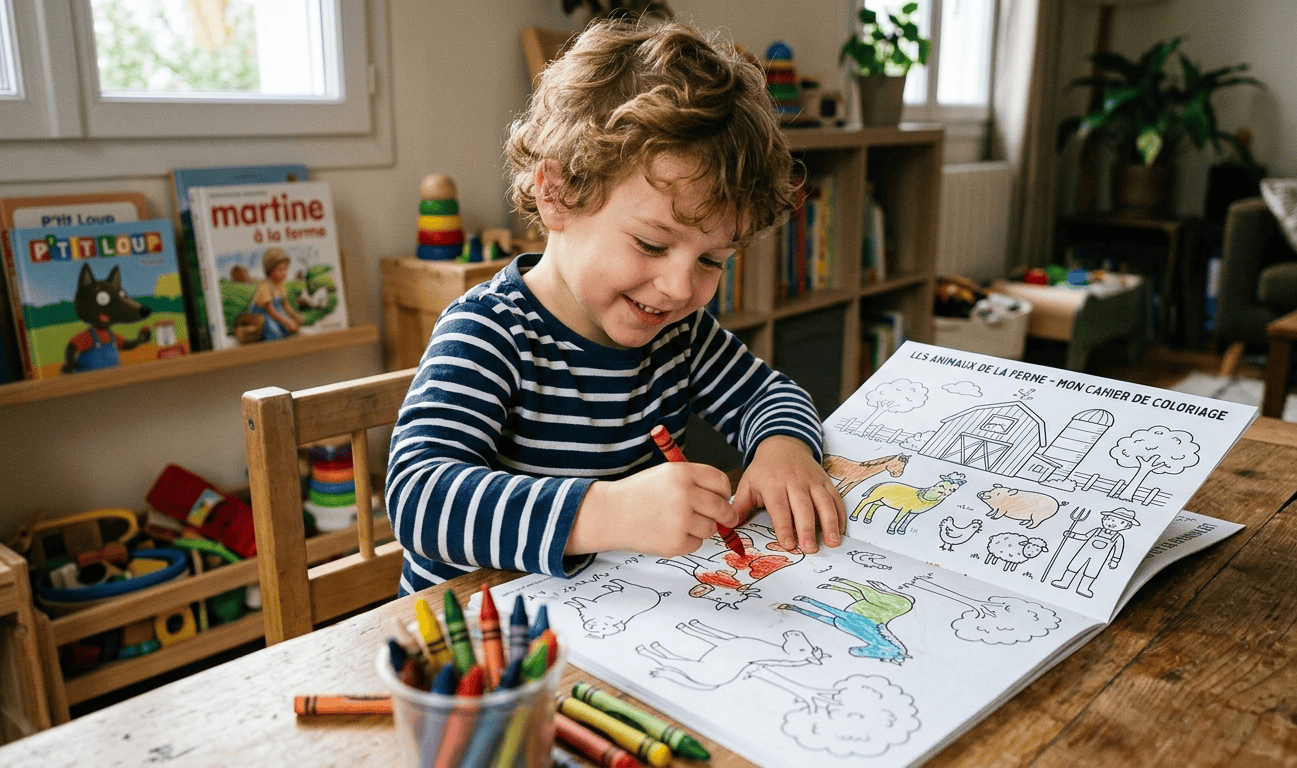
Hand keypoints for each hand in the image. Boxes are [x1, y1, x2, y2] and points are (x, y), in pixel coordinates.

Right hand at [566, 462, 739, 556]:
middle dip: (726, 515)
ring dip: (702, 528)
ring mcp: (680, 520)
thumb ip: (695, 483)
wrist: (610, 514)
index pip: (721, 482)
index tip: (724, 499)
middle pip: (722, 508)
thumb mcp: (665, 474)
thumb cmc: (639, 493)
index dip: (725, 492)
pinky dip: (687, 541)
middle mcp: (684, 495)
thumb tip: (726, 503)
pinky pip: (697, 543)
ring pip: (711, 528)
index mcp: (682, 473)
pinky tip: (668, 532)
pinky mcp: (675, 543)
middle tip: (726, 519)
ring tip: (679, 523)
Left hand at [731, 436, 844, 553]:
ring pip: (823, 502)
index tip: (788, 544)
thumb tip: (728, 526)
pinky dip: (840, 514)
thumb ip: (740, 506)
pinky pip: (835, 497)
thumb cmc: (764, 470)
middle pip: (803, 506)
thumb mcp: (748, 483)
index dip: (784, 526)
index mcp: (773, 484)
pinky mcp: (825, 481)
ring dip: (829, 522)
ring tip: (832, 542)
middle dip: (807, 528)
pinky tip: (841, 530)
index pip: (779, 507)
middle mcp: (795, 481)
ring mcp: (812, 481)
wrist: (783, 444)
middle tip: (810, 549)